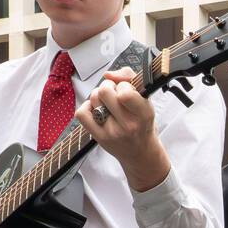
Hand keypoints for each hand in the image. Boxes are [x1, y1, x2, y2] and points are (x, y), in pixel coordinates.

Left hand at [76, 67, 170, 191]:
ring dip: (98, 97)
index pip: (125, 92)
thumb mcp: (145, 99)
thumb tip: (107, 74)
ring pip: (93, 99)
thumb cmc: (142, 121)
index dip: (122, 85)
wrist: (140, 152)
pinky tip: (96, 111)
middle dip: (108, 87)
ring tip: (107, 104)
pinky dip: (87, 108)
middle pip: (104, 91)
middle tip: (114, 95)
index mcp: (143, 113)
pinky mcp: (99, 137)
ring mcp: (112, 133)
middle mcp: (128, 125)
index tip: (126, 91)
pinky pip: (82, 113)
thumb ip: (129, 77)